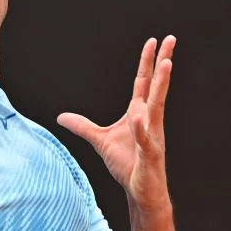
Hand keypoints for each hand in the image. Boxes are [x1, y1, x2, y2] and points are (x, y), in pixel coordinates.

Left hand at [57, 36, 176, 212]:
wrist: (141, 191)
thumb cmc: (127, 164)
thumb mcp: (100, 141)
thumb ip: (83, 127)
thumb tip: (61, 117)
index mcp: (139, 114)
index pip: (143, 83)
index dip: (147, 62)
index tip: (154, 41)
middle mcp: (149, 120)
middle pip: (156, 87)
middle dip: (162, 63)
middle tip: (170, 39)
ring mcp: (152, 136)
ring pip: (157, 107)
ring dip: (162, 86)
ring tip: (166, 64)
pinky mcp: (150, 155)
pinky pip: (146, 140)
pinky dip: (141, 130)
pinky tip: (138, 118)